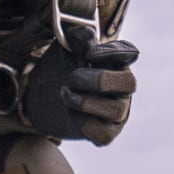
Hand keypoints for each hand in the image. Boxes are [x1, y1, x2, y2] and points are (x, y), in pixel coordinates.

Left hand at [20, 38, 138, 144]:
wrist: (43, 95)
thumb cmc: (62, 67)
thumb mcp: (66, 48)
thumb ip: (78, 39)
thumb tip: (88, 41)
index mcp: (116, 61)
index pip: (128, 53)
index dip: (113, 52)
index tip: (89, 54)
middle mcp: (122, 87)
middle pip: (129, 83)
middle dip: (99, 80)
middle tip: (72, 78)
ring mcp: (117, 111)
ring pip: (116, 111)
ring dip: (85, 102)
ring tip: (64, 93)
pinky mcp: (107, 133)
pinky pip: (104, 134)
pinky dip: (84, 124)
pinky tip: (71, 112)